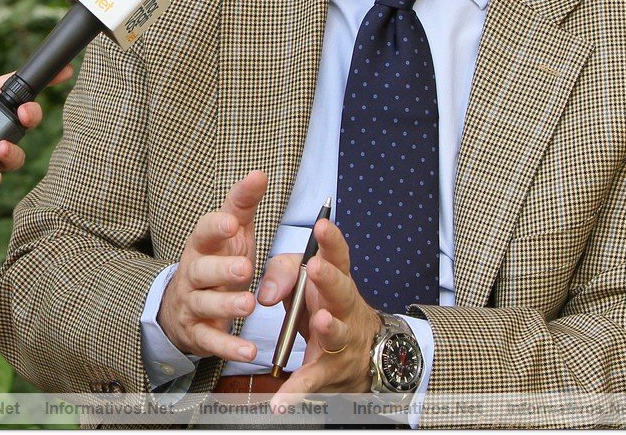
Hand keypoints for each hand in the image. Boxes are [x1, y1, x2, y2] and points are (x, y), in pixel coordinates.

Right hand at [157, 170, 267, 360]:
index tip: (232, 221)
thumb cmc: (216, 262)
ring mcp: (192, 304)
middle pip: (201, 270)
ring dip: (226, 305)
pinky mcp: (197, 333)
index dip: (216, 227)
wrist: (182, 307)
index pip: (204, 233)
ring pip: (205, 304)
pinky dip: (230, 347)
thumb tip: (259, 173)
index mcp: (202, 247)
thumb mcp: (231, 234)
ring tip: (249, 305)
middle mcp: (192, 274)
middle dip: (221, 269)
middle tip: (245, 268)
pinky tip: (250, 352)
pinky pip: (211, 341)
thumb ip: (243, 205)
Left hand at [255, 217, 380, 411]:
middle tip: (317, 267)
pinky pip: (312, 380)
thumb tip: (263, 291)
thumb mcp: (305, 284)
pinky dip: (296, 391)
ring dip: (329, 328)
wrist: (362, 354)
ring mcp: (342, 340)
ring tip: (321, 322)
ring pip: (337, 333)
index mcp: (337, 281)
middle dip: (330, 279)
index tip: (322, 224)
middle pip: (341, 291)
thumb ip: (282, 275)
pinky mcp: (329, 371)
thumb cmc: (325, 306)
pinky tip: (280, 401)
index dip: (331, 241)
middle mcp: (345, 308)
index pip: (338, 257)